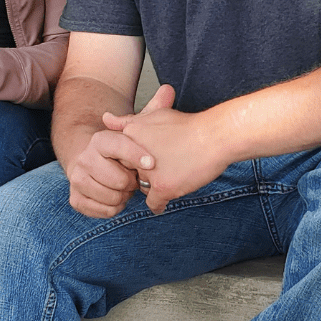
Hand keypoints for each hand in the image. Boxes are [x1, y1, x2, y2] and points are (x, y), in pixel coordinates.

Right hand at [65, 87, 168, 217]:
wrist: (89, 163)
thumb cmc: (120, 150)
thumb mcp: (136, 130)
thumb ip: (151, 111)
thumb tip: (168, 89)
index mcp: (99, 140)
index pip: (119, 147)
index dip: (137, 156)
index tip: (152, 163)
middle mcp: (85, 158)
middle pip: (119, 180)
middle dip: (132, 182)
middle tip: (135, 178)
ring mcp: (78, 178)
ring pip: (112, 197)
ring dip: (124, 197)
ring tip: (125, 188)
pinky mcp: (75, 197)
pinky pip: (102, 210)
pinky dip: (114, 209)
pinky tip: (116, 199)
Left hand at [105, 84, 229, 213]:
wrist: (215, 136)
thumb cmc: (188, 125)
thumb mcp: (155, 115)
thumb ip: (128, 121)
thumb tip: (105, 118)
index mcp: (130, 135)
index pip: (122, 156)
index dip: (134, 159)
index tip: (149, 159)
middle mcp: (133, 155)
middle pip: (131, 172)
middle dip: (142, 174)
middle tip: (162, 168)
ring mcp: (148, 173)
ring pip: (143, 188)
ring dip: (153, 186)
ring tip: (171, 177)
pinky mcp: (163, 187)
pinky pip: (153, 204)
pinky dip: (159, 204)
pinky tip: (164, 201)